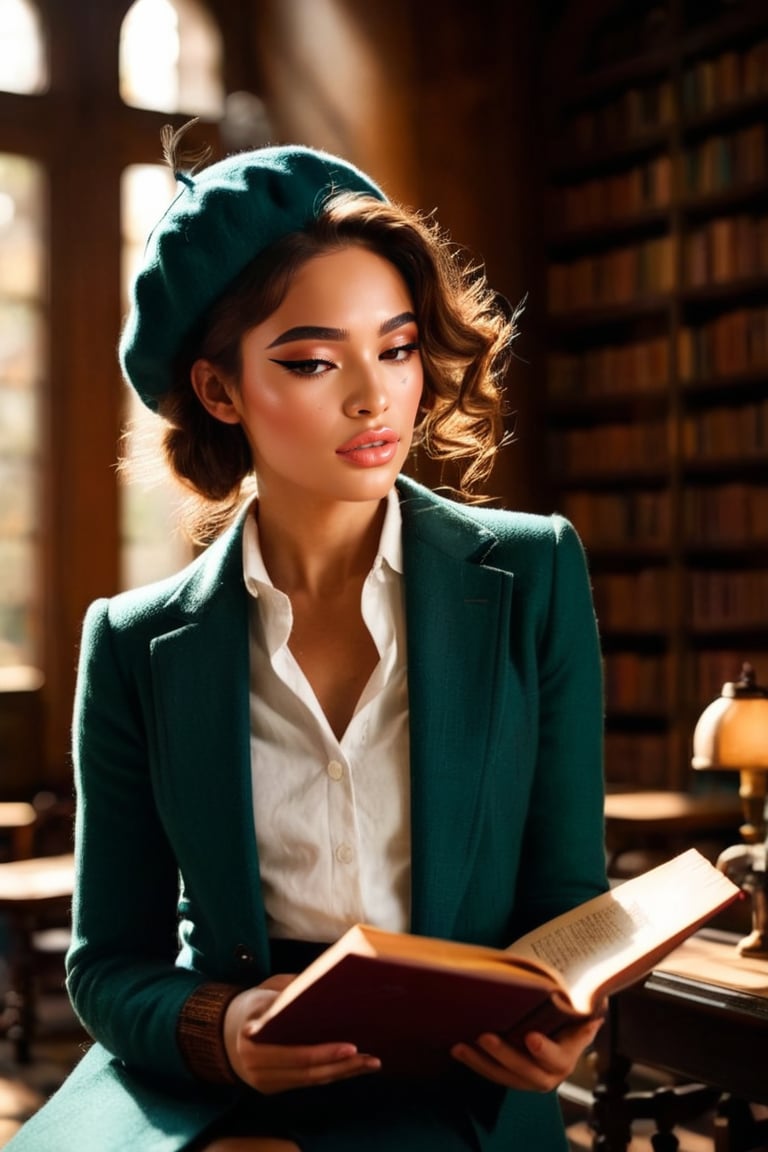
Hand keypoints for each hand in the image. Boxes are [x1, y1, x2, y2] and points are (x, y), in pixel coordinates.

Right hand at [223, 975, 380, 1093]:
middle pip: (307, 1071)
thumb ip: (288, 991)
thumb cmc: (252, 1004)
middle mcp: (256, 1067)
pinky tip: (353, 1067)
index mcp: (252, 1041)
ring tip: (371, 1063)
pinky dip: (332, 1075)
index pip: (295, 1053)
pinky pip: (307, 1082)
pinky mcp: (273, 1087)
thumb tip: (319, 982)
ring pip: (310, 1080)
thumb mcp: (265, 991)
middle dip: (342, 1066)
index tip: (351, 1046)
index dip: (324, 1052)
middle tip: (370, 1057)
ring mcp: (264, 1081)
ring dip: (343, 1073)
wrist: (224, 1030)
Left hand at [450, 1014, 603, 1092]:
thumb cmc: (570, 1013)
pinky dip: (476, 1063)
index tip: (531, 1038)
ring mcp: (530, 1078)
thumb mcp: (580, 1009)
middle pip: (527, 1071)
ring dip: (481, 1063)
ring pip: (505, 1077)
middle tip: (485, 1037)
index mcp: (568, 1056)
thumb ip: (582, 1007)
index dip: (545, 1050)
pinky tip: (458, 1050)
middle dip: (504, 1056)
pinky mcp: (513, 1076)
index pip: (558, 1057)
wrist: (564, 1026)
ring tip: (460, 1047)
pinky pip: (494, 1074)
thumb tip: (589, 1007)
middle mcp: (550, 1073)